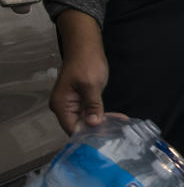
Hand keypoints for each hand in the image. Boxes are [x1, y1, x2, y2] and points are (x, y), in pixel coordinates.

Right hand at [51, 10, 108, 133]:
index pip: (72, 128)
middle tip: (117, 135)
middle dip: (98, 131)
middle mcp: (64, 107)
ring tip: (120, 128)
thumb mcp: (91, 85)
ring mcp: (72, 105)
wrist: (85, 47)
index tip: (105, 139)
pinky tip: (118, 119)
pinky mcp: (81, 102)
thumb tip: (93, 124)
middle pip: (79, 127)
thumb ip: (92, 106)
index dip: (87, 135)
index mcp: (61, 105)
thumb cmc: (86, 63)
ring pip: (87, 121)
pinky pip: (91, 113)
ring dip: (103, 124)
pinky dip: (103, 116)